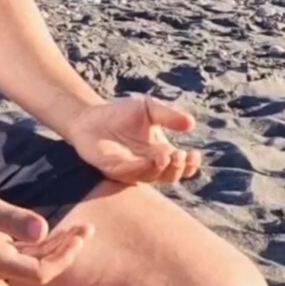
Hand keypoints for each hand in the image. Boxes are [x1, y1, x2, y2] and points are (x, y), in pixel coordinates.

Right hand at [0, 177, 91, 284]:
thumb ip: (11, 219)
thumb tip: (43, 231)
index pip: (40, 272)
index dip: (64, 257)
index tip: (79, 235)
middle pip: (40, 269)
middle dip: (67, 251)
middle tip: (88, 228)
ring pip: (33, 262)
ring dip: (57, 247)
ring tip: (80, 229)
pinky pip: (22, 254)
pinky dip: (42, 244)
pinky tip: (54, 231)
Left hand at [65, 95, 201, 186]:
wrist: (90, 116)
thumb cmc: (121, 113)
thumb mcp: (149, 108)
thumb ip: (168, 115)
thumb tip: (191, 123)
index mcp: (161, 152)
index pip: (182, 166)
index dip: (191, 165)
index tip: (194, 153)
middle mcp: (149, 165)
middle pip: (170, 176)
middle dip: (178, 168)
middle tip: (179, 154)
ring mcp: (132, 169)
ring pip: (152, 177)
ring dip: (160, 169)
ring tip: (165, 156)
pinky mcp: (113, 169)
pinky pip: (129, 173)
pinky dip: (140, 168)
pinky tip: (148, 160)